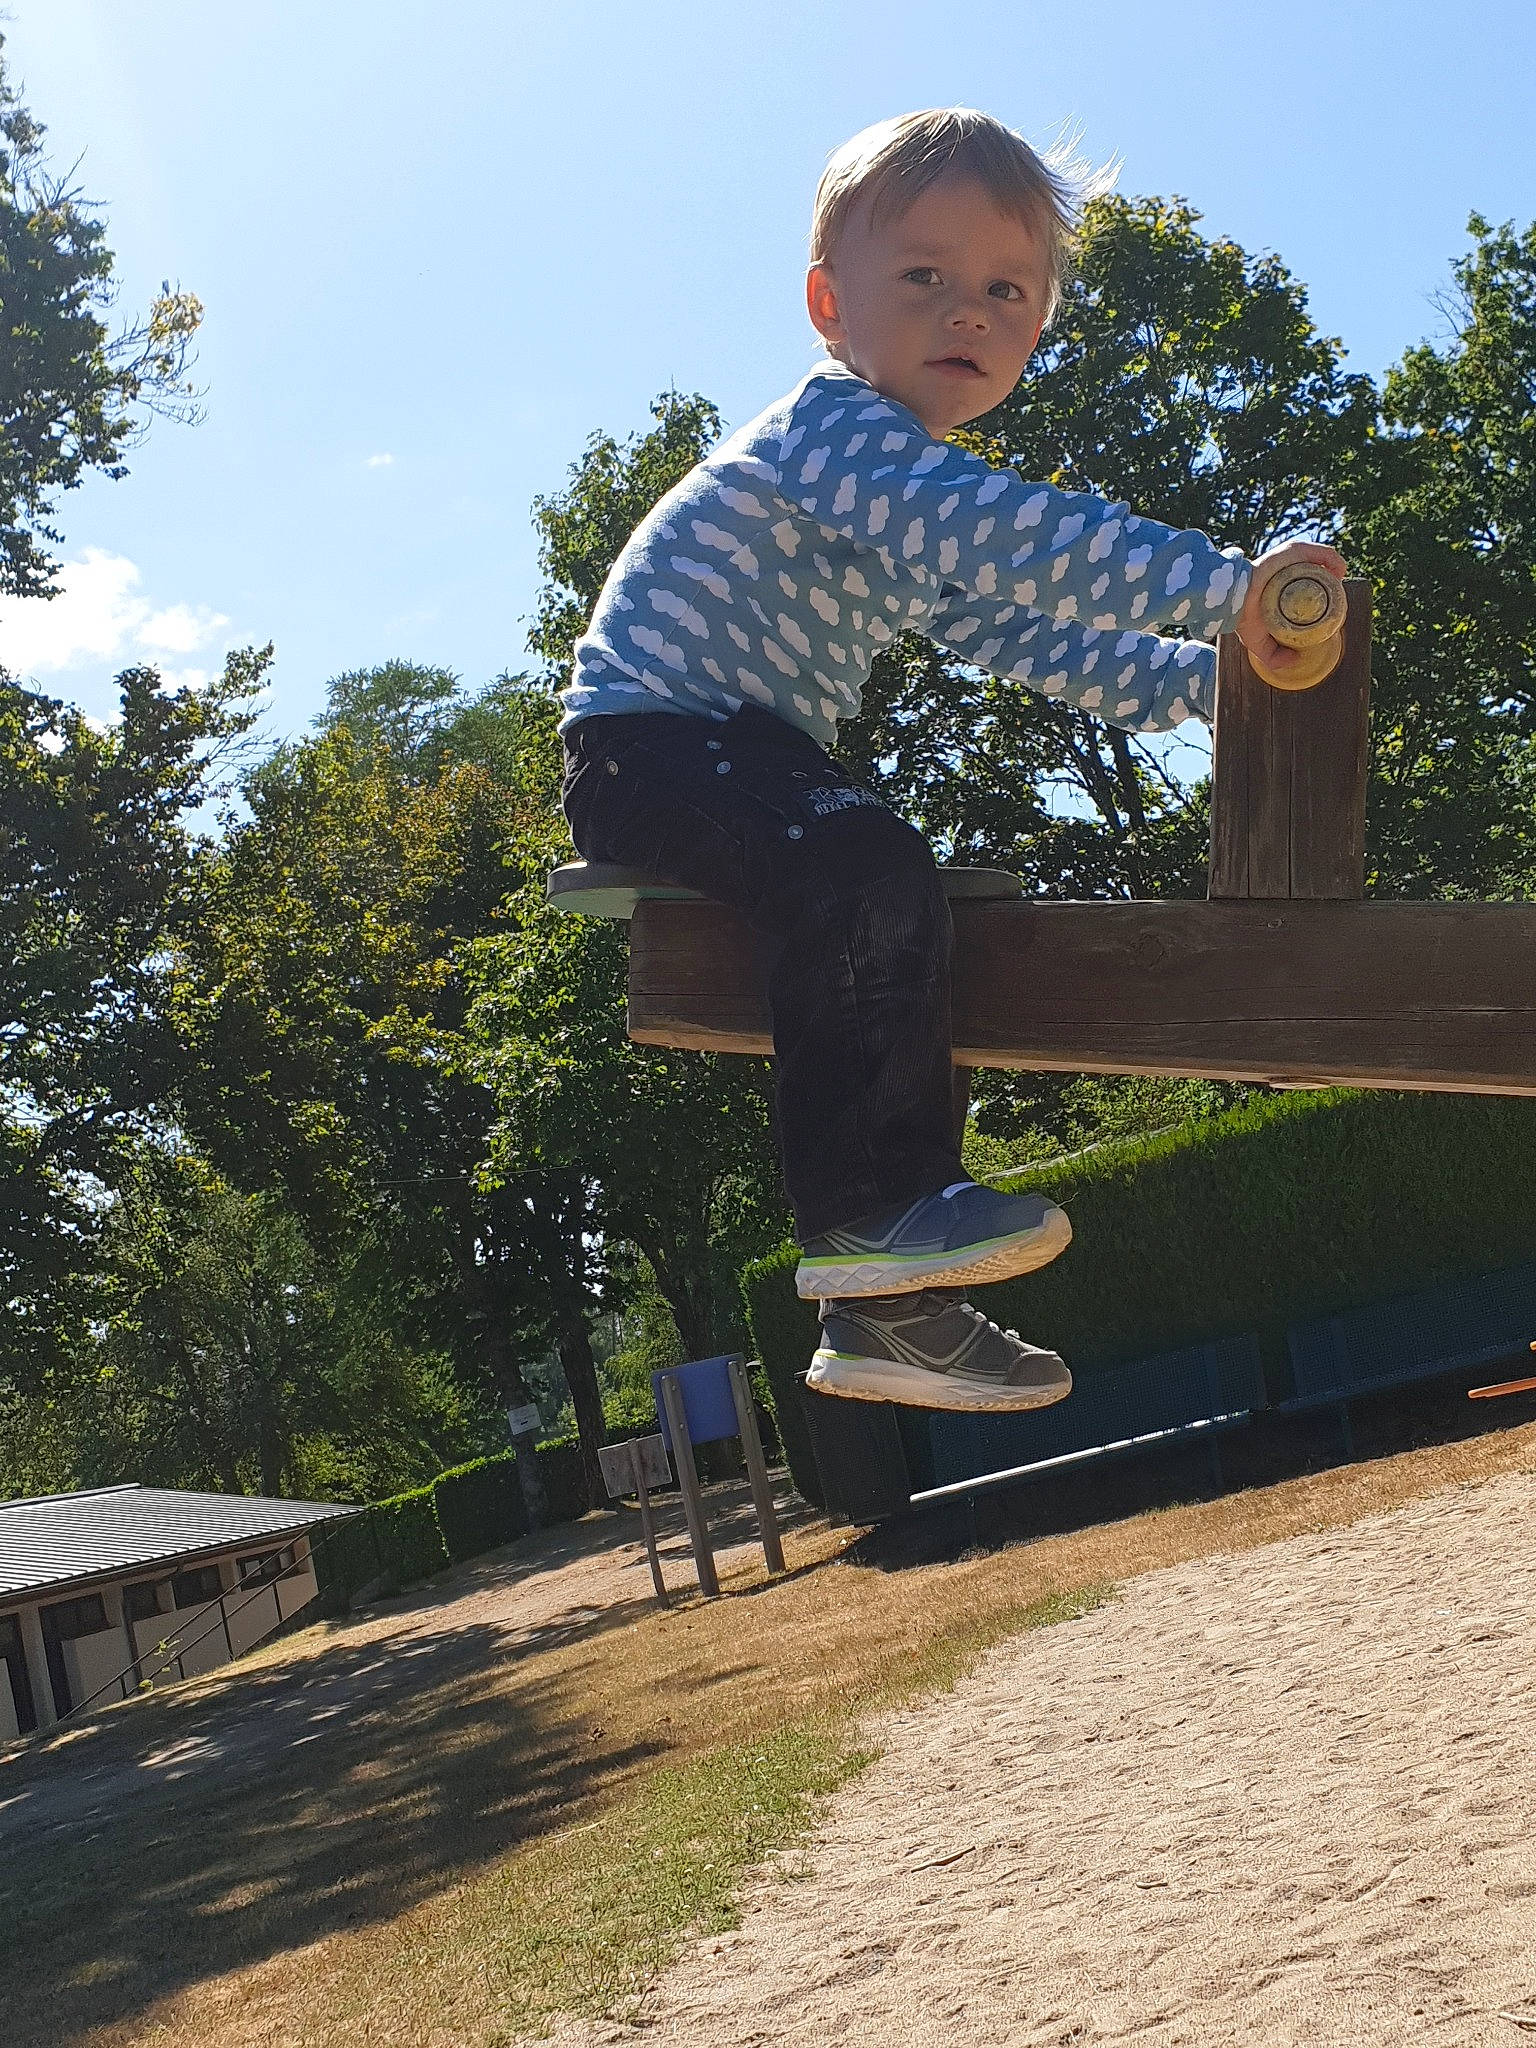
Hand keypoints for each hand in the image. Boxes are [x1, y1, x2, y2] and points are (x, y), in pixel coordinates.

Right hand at [1237, 540, 1349, 681]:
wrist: (1234, 601)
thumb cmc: (1243, 618)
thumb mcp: (1259, 642)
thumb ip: (1273, 657)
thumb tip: (1295, 659)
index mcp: (1280, 589)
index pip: (1307, 590)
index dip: (1322, 600)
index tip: (1328, 615)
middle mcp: (1287, 572)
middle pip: (1318, 576)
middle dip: (1330, 589)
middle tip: (1334, 606)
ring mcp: (1291, 560)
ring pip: (1322, 563)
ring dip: (1333, 576)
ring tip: (1336, 592)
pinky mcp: (1294, 551)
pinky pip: (1321, 553)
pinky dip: (1333, 561)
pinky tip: (1337, 575)